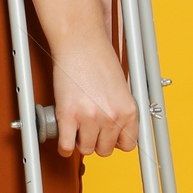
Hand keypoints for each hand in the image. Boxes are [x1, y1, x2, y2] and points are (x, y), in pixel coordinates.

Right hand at [51, 35, 137, 158]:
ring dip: (80, 142)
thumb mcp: (121, 87)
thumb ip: (119, 109)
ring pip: (86, 149)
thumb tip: (115, 127)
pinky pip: (66, 146)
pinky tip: (64, 137)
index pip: (128, 144)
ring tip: (76, 129)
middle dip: (97, 142)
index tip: (109, 137)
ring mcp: (90, 118)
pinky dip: (64, 146)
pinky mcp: (69, 115)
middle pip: (106, 149)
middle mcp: (112, 116)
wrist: (80, 42)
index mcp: (128, 110)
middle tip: (89, 130)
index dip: (116, 141)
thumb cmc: (98, 58)